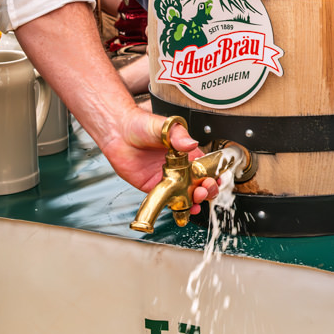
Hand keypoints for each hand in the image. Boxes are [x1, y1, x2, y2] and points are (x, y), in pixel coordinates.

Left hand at [96, 106, 218, 207]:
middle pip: (200, 184)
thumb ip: (179, 135)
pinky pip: (168, 201)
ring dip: (195, 201)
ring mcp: (168, 179)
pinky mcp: (154, 188)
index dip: (214, 175)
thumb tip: (191, 143)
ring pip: (187, 196)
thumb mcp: (165, 125)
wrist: (117, 131)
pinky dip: (178, 208)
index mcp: (187, 153)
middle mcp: (180, 168)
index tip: (216, 179)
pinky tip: (183, 210)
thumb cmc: (141, 124)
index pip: (206, 167)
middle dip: (207, 190)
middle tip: (204, 189)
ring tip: (196, 200)